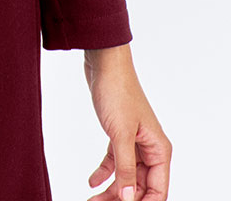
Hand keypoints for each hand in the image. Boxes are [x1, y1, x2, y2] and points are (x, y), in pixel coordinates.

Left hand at [83, 44, 171, 200]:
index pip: (158, 190)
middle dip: (123, 198)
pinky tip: (92, 181)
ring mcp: (134, 141)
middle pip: (141, 186)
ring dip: (112, 189)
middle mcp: (150, 148)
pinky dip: (104, 172)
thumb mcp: (120, 134)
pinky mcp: (119, 134)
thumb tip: (129, 198)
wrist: (104, 63)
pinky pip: (114, 161)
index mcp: (159, 149)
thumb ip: (125, 168)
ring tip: (92, 199)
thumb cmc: (118, 91)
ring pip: (126, 175)